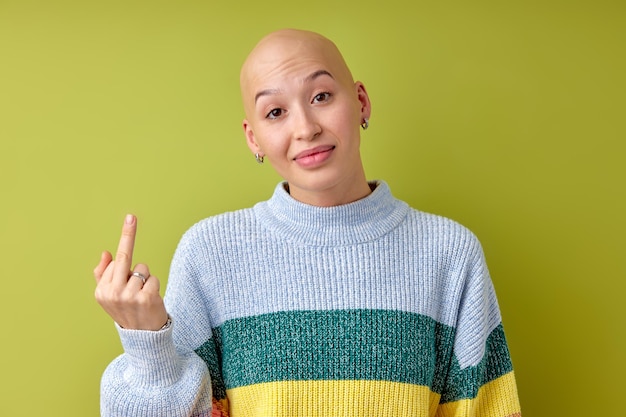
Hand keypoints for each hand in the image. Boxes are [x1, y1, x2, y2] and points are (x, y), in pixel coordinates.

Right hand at [93, 214, 168, 330]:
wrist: (143, 337)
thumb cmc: (127, 311)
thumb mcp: (109, 296)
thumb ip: (103, 275)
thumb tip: (106, 253)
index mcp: (101, 291)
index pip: (115, 261)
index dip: (126, 247)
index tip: (130, 218)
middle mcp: (112, 293)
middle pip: (124, 258)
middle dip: (128, 234)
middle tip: (131, 217)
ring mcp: (129, 297)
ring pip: (143, 269)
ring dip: (146, 279)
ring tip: (142, 295)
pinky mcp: (146, 299)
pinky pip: (153, 279)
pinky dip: (155, 285)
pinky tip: (151, 299)